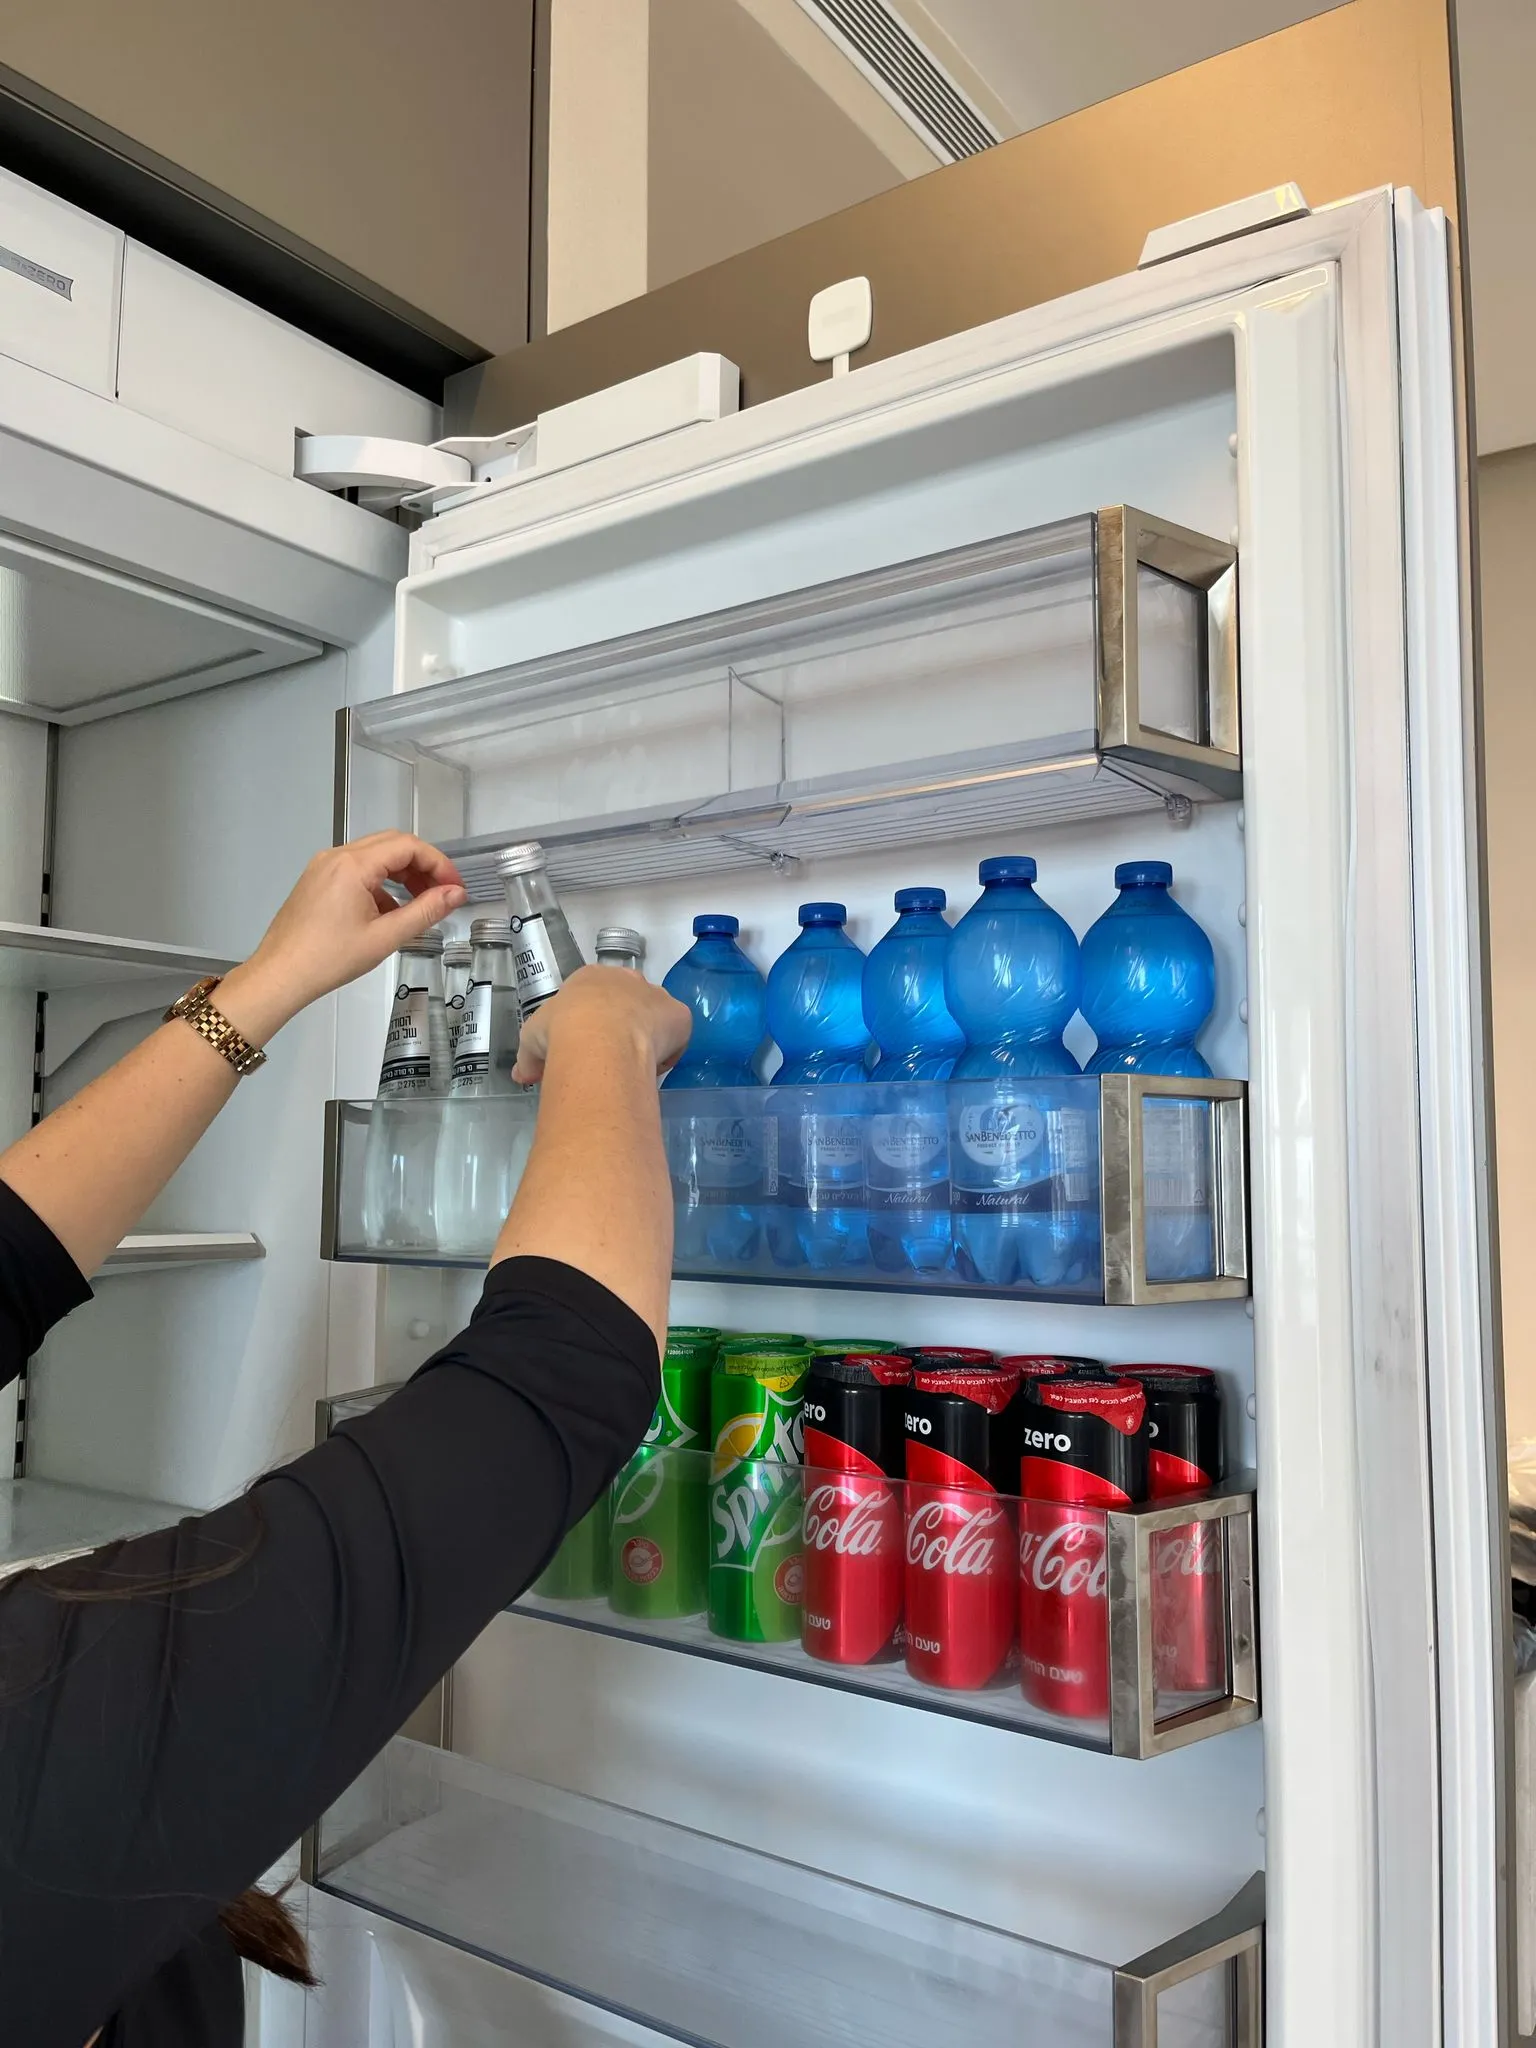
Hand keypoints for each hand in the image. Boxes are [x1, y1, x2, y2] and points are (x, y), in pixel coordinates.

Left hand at [217, 833, 467, 1042]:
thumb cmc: (331, 959)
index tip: (455, 889)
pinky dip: (380, 881)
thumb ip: (425, 911)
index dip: (438, 864)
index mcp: (353, 865)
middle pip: (392, 844)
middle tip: (442, 893)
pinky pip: (356, 868)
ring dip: (402, 872)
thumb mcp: (385, 937)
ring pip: (374, 855)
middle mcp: (337, 855)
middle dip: (422, 865)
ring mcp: (323, 865)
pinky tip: (389, 911)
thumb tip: (456, 894)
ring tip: (420, 903)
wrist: (279, 975)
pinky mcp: (316, 879)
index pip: (408, 846)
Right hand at [511, 966, 690, 1085]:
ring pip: (653, 1015)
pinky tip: (651, 1068)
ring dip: (645, 1035)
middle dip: (620, 1025)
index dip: (590, 1021)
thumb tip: (522, 1075)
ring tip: (631, 1064)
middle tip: (610, 1055)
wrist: (598, 1039)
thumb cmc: (561, 1032)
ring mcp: (655, 995)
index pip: (593, 995)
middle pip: (626, 1001)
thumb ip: (529, 1058)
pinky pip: (676, 1034)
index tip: (585, 1045)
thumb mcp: (531, 1041)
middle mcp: (625, 979)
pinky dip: (668, 1051)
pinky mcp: (679, 1015)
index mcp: (589, 978)